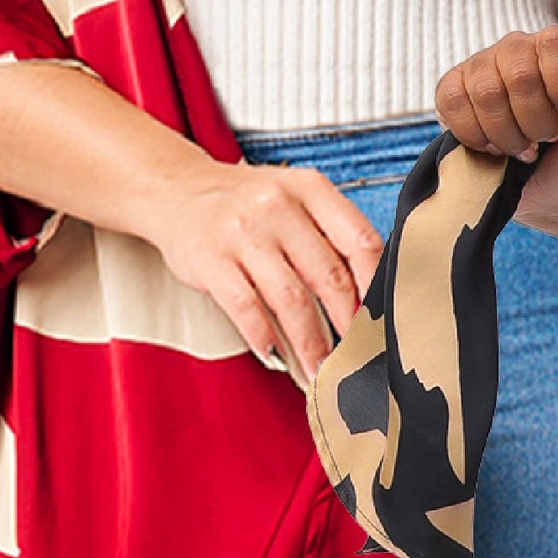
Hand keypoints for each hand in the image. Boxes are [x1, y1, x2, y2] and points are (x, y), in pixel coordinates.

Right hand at [130, 160, 379, 379]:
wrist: (176, 190)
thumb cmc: (246, 204)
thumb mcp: (294, 199)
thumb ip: (329, 236)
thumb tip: (366, 299)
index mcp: (311, 189)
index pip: (360, 241)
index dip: (376, 286)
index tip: (381, 319)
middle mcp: (279, 206)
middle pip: (329, 275)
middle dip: (348, 325)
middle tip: (356, 356)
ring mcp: (243, 232)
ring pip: (291, 299)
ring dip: (310, 343)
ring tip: (319, 369)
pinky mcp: (211, 260)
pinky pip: (246, 308)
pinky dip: (265, 337)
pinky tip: (275, 355)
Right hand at [438, 25, 557, 215]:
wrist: (554, 191)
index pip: (557, 44)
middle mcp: (519, 48)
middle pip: (520, 74)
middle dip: (538, 122)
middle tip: (549, 138)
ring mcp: (482, 67)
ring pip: (485, 92)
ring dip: (509, 135)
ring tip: (525, 146)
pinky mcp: (452, 91)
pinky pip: (451, 103)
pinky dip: (476, 136)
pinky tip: (495, 147)